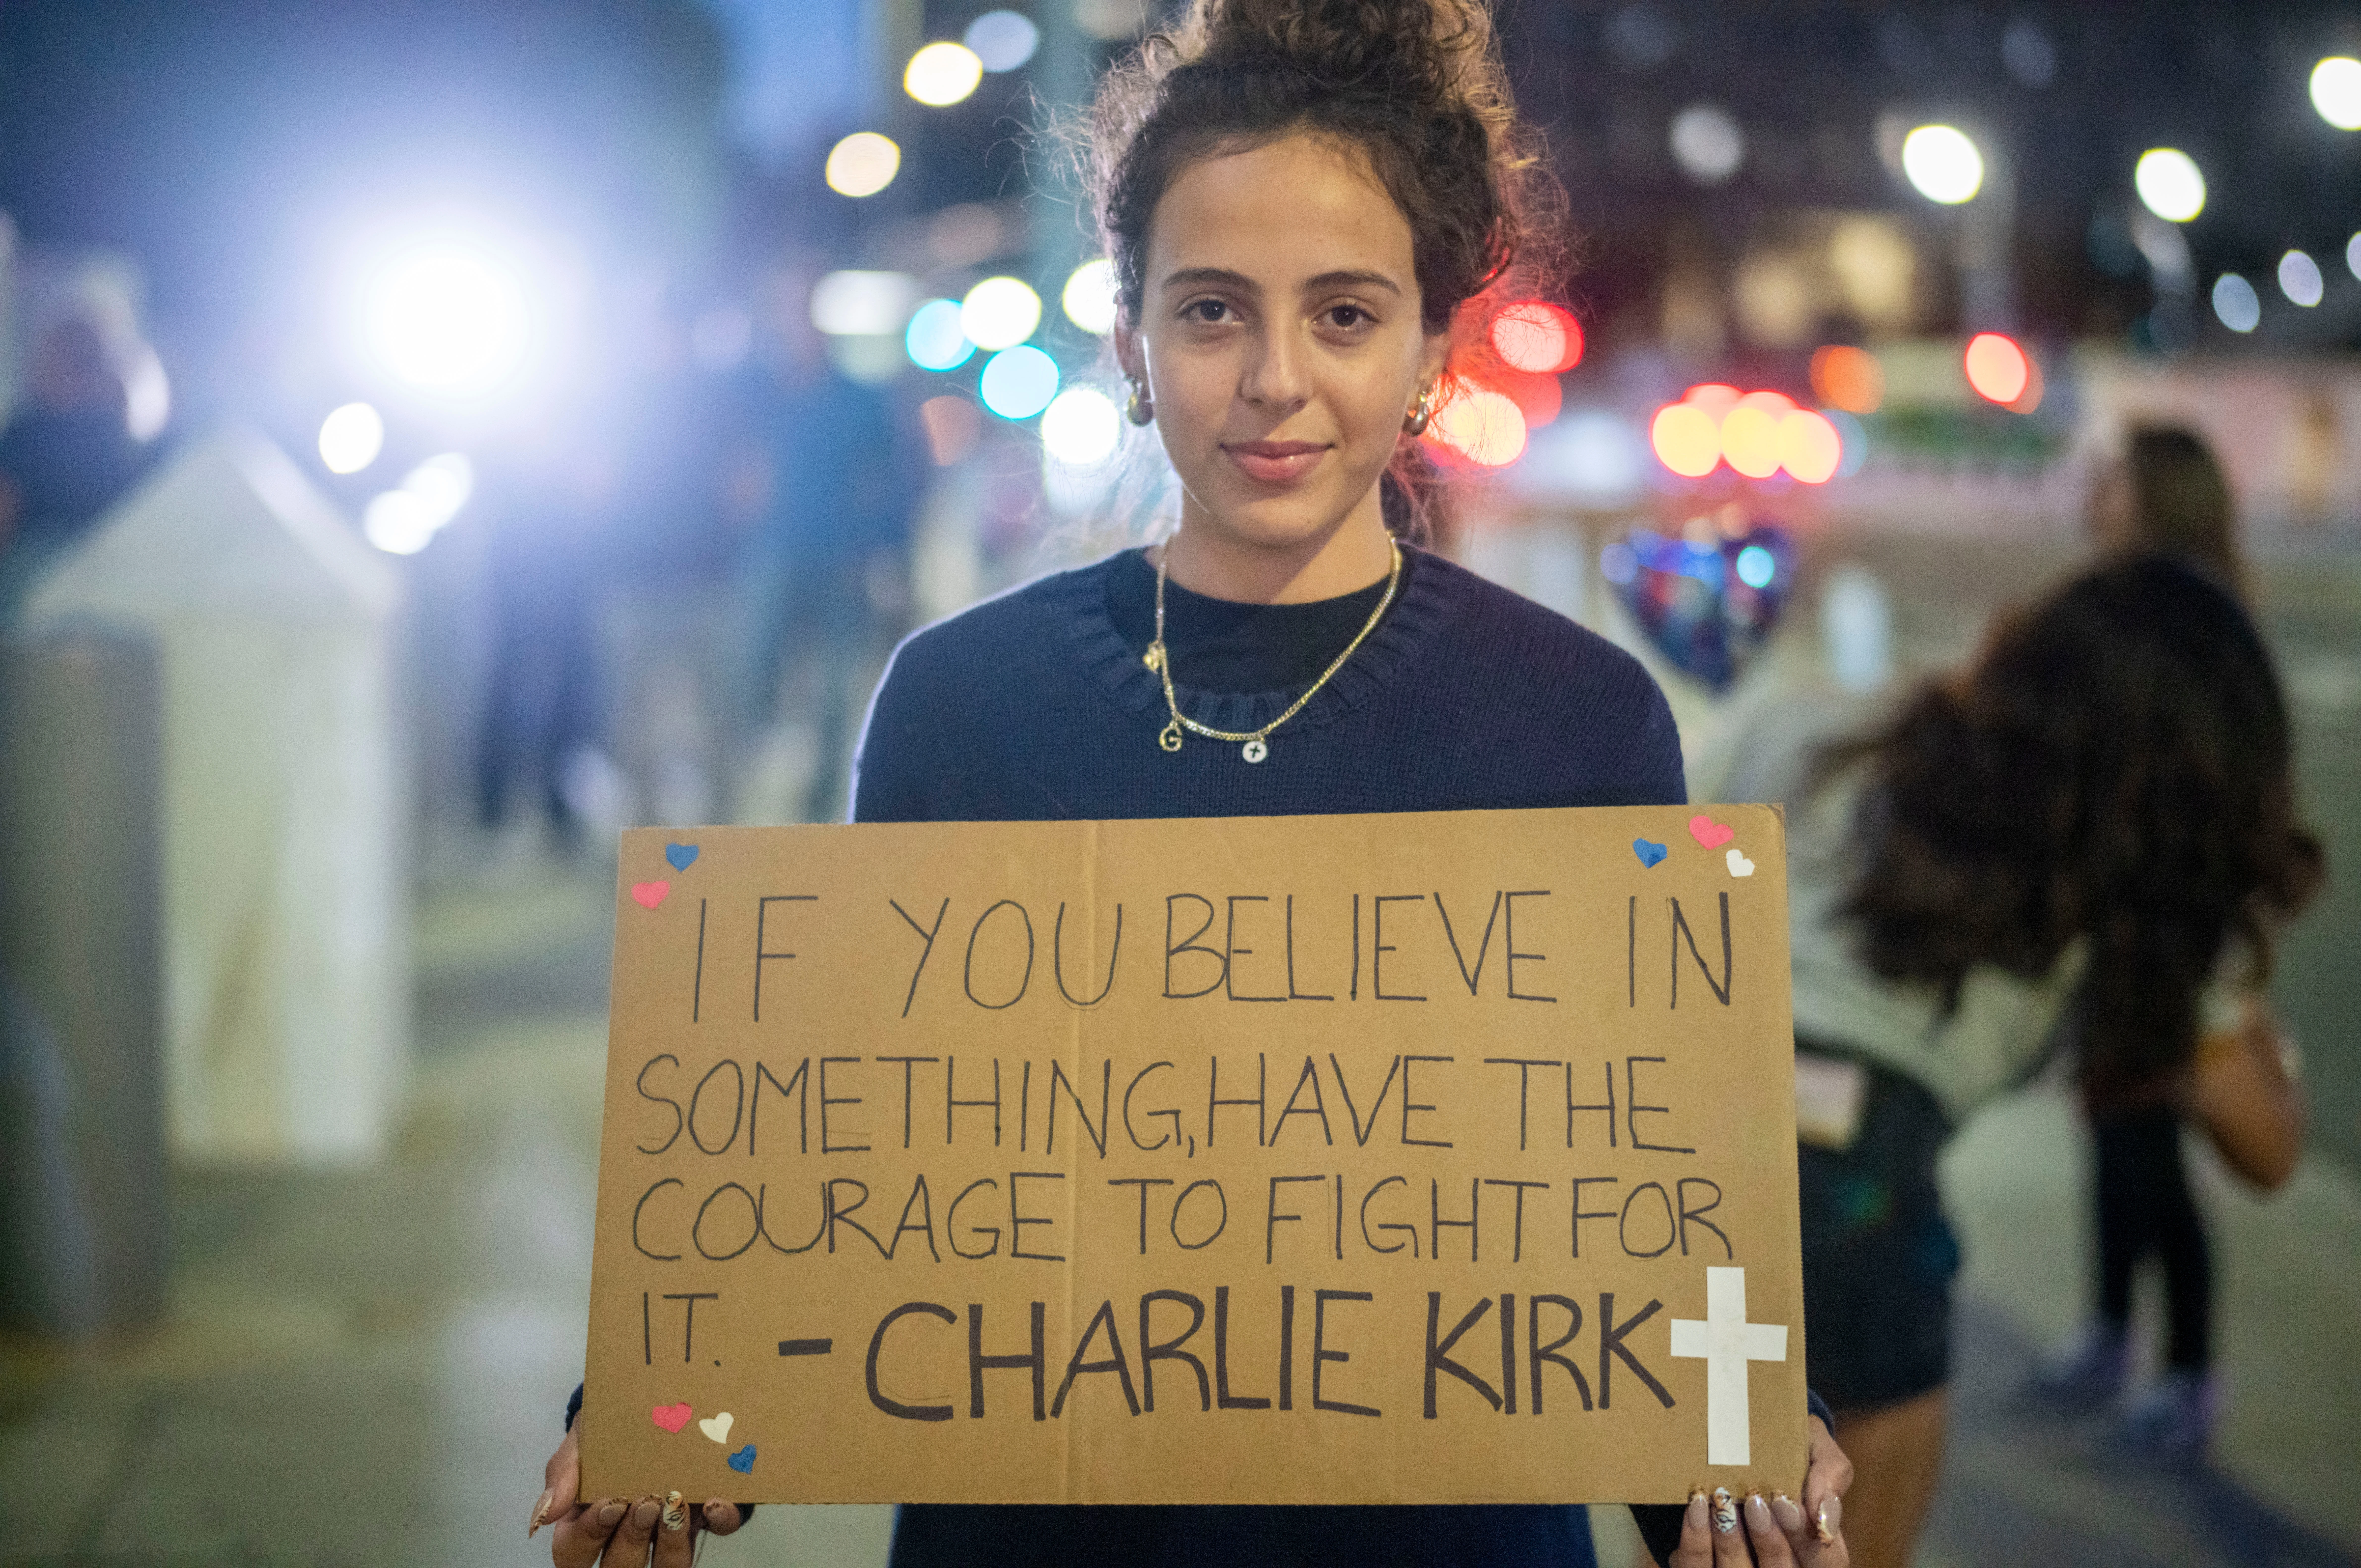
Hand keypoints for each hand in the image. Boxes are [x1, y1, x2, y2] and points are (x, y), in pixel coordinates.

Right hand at [532, 1418, 751, 1566]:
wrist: (647, 1402)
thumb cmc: (604, 1433)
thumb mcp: (579, 1442)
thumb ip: (563, 1473)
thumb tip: (544, 1516)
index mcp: (584, 1527)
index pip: (575, 1554)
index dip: (590, 1535)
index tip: (610, 1503)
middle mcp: (624, 1539)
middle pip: (620, 1566)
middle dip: (632, 1537)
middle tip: (645, 1502)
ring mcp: (667, 1533)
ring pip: (667, 1566)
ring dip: (672, 1541)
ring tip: (676, 1505)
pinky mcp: (705, 1516)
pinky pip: (717, 1532)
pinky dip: (719, 1520)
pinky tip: (714, 1503)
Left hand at [1666, 1415, 1850, 1566]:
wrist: (1745, 1445)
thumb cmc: (1790, 1451)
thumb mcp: (1816, 1449)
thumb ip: (1830, 1474)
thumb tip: (1825, 1516)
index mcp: (1818, 1549)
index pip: (1825, 1562)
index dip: (1805, 1536)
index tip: (1784, 1501)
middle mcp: (1785, 1567)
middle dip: (1768, 1539)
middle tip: (1754, 1502)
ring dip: (1730, 1541)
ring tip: (1721, 1501)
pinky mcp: (1706, 1565)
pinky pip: (1698, 1567)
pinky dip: (1696, 1540)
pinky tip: (1695, 1510)